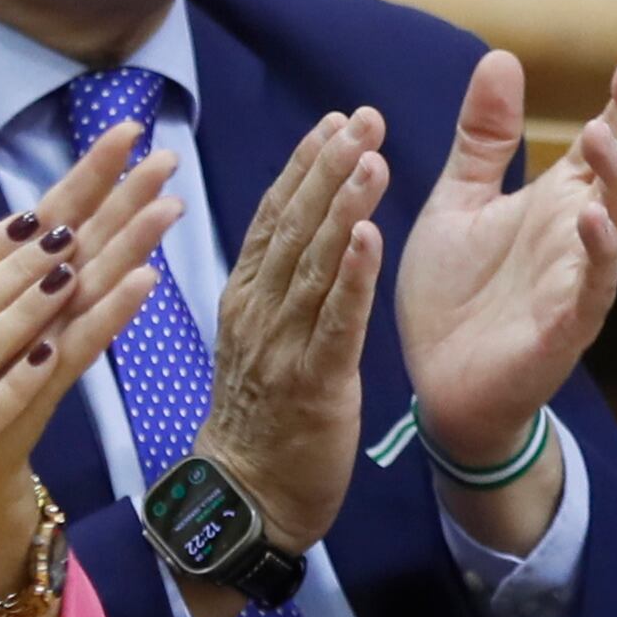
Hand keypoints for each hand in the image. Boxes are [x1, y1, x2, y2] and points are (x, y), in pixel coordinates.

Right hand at [195, 109, 388, 552]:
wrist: (246, 500)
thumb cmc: (261, 416)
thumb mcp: (258, 337)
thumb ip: (277, 283)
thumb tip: (303, 224)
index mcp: (245, 296)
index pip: (272, 216)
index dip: (303, 165)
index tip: (332, 119)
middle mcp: (259, 311)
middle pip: (293, 226)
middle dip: (328, 166)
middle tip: (362, 116)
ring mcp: (283, 346)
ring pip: (314, 263)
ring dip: (344, 204)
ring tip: (372, 154)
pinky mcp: (315, 382)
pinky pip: (336, 321)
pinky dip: (353, 276)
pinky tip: (371, 235)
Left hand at [399, 44, 616, 467]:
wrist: (435, 386)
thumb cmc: (455, 295)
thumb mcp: (459, 200)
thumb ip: (484, 138)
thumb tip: (502, 56)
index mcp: (559, 200)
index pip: (609, 138)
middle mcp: (579, 233)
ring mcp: (578, 280)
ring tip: (602, 132)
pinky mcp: (564, 328)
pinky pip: (594, 288)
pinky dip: (599, 253)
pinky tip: (592, 218)